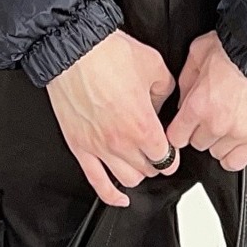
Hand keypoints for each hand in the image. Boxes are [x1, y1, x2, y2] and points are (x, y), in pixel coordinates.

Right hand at [45, 28, 181, 207]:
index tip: (171, 145)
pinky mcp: (79, 147)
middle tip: (156, 150)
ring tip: (139, 162)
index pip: (166, 157)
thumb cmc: (109, 53)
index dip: (172, 152)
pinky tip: (120, 197)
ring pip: (126, 180)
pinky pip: (96, 182)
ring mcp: (98, 147)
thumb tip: (162, 102)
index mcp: (142, 125)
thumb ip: (165, 89)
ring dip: (136, 173)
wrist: (74, 48)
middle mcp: (121, 142)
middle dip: (156, 161)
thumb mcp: (153, 65)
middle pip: (147, 170)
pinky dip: (110, 195)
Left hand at [165, 31, 246, 171]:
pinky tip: (233, 139)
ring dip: (217, 140)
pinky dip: (232, 154)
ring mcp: (236, 134)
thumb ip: (186, 78)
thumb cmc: (237, 49)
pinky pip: (235, 163)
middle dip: (199, 130)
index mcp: (198, 104)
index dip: (178, 130)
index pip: (176, 136)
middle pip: (196, 144)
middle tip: (209, 114)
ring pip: (215, 153)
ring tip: (226, 121)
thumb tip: (182, 97)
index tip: (183, 126)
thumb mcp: (200, 51)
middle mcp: (215, 123)